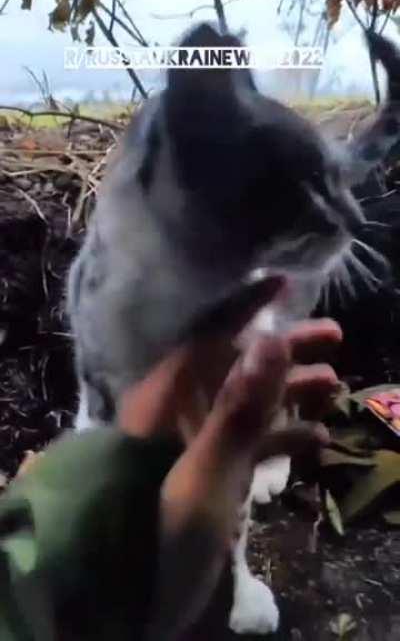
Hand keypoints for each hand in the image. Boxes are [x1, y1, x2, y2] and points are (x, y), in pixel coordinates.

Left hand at [117, 277, 341, 639]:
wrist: (119, 603)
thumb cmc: (155, 534)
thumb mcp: (202, 475)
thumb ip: (237, 411)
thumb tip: (271, 340)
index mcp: (165, 399)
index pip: (207, 335)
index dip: (245, 306)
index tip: (285, 283)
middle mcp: (179, 411)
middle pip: (236, 366)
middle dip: (284, 351)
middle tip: (335, 336)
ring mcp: (195, 443)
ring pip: (248, 403)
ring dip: (291, 394)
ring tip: (337, 385)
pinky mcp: (209, 473)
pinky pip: (249, 444)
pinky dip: (283, 440)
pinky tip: (320, 443)